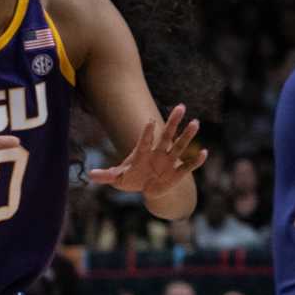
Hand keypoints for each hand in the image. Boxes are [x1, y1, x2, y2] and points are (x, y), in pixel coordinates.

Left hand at [87, 105, 204, 200]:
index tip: (151, 120)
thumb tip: (90, 175)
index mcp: (143, 153)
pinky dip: (196, 161)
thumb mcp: (117, 179)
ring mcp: (169, 162)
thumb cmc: (131, 179)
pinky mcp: (177, 173)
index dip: (147, 132)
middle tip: (181, 106)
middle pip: (167, 136)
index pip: (145, 140)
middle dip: (173, 122)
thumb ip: (106, 176)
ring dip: (188, 136)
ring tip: (196, 123)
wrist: (147, 188)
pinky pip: (188, 166)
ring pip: (179, 146)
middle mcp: (158, 153)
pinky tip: (205, 152)